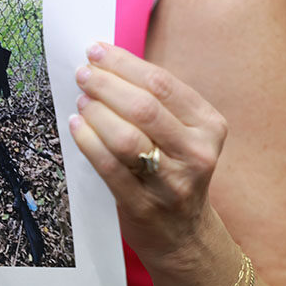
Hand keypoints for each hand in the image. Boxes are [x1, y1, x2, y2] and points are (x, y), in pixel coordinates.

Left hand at [69, 42, 227, 265]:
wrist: (183, 235)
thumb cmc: (175, 174)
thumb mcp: (184, 136)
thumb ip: (158, 105)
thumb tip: (109, 67)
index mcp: (209, 126)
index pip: (162, 83)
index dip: (124, 63)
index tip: (97, 51)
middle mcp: (196, 152)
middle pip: (144, 106)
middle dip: (106, 84)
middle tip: (83, 73)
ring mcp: (171, 182)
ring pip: (127, 136)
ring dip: (97, 112)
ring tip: (81, 100)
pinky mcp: (144, 205)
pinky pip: (110, 167)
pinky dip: (88, 142)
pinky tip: (77, 126)